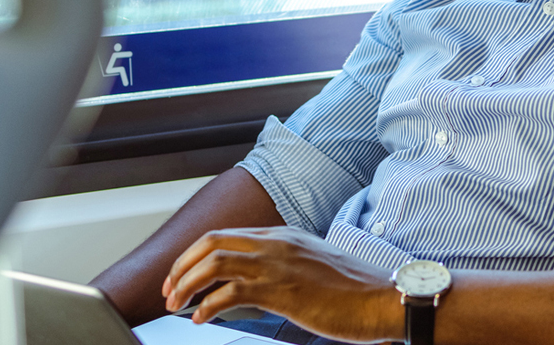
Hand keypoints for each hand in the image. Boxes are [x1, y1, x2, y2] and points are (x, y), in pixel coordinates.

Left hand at [161, 227, 403, 343]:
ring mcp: (278, 264)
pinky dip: (207, 305)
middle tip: (169, 289)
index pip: (226, 235)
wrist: (385, 299)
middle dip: (182, 266)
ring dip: (187, 284)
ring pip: (214, 264)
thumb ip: (286, 265)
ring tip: (176, 304)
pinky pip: (230, 292)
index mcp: (283, 235)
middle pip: (211, 242)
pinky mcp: (281, 290)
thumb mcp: (315, 266)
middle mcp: (276, 243)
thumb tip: (259, 283)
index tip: (182, 274)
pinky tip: (201, 318)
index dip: (196, 254)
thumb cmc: (356, 291)